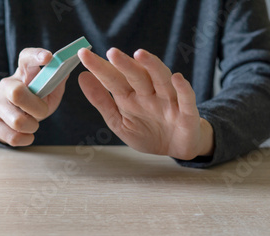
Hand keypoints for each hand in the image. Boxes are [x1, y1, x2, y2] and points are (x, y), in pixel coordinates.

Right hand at [0, 48, 67, 145]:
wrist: (14, 120)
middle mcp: (6, 84)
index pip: (26, 58)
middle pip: (17, 93)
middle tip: (42, 112)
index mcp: (24, 73)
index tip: (49, 58)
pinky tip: (26, 134)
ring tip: (32, 124)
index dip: (36, 55)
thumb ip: (57, 81)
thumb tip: (66, 67)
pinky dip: (25, 139)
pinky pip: (12, 136)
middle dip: (36, 108)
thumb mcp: (50, 92)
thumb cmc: (36, 103)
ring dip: (32, 126)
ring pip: (17, 120)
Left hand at [78, 48, 213, 159]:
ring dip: (152, 66)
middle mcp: (149, 94)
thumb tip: (82, 77)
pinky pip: (186, 98)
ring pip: (161, 80)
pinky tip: (176, 78)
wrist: (175, 149)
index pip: (113, 78)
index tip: (84, 54)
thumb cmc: (147, 132)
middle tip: (111, 52)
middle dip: (124, 64)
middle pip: (136, 76)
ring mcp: (168, 101)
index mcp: (130, 96)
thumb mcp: (119, 121)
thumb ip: (102, 101)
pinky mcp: (187, 113)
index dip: (99, 67)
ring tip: (140, 54)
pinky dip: (182, 88)